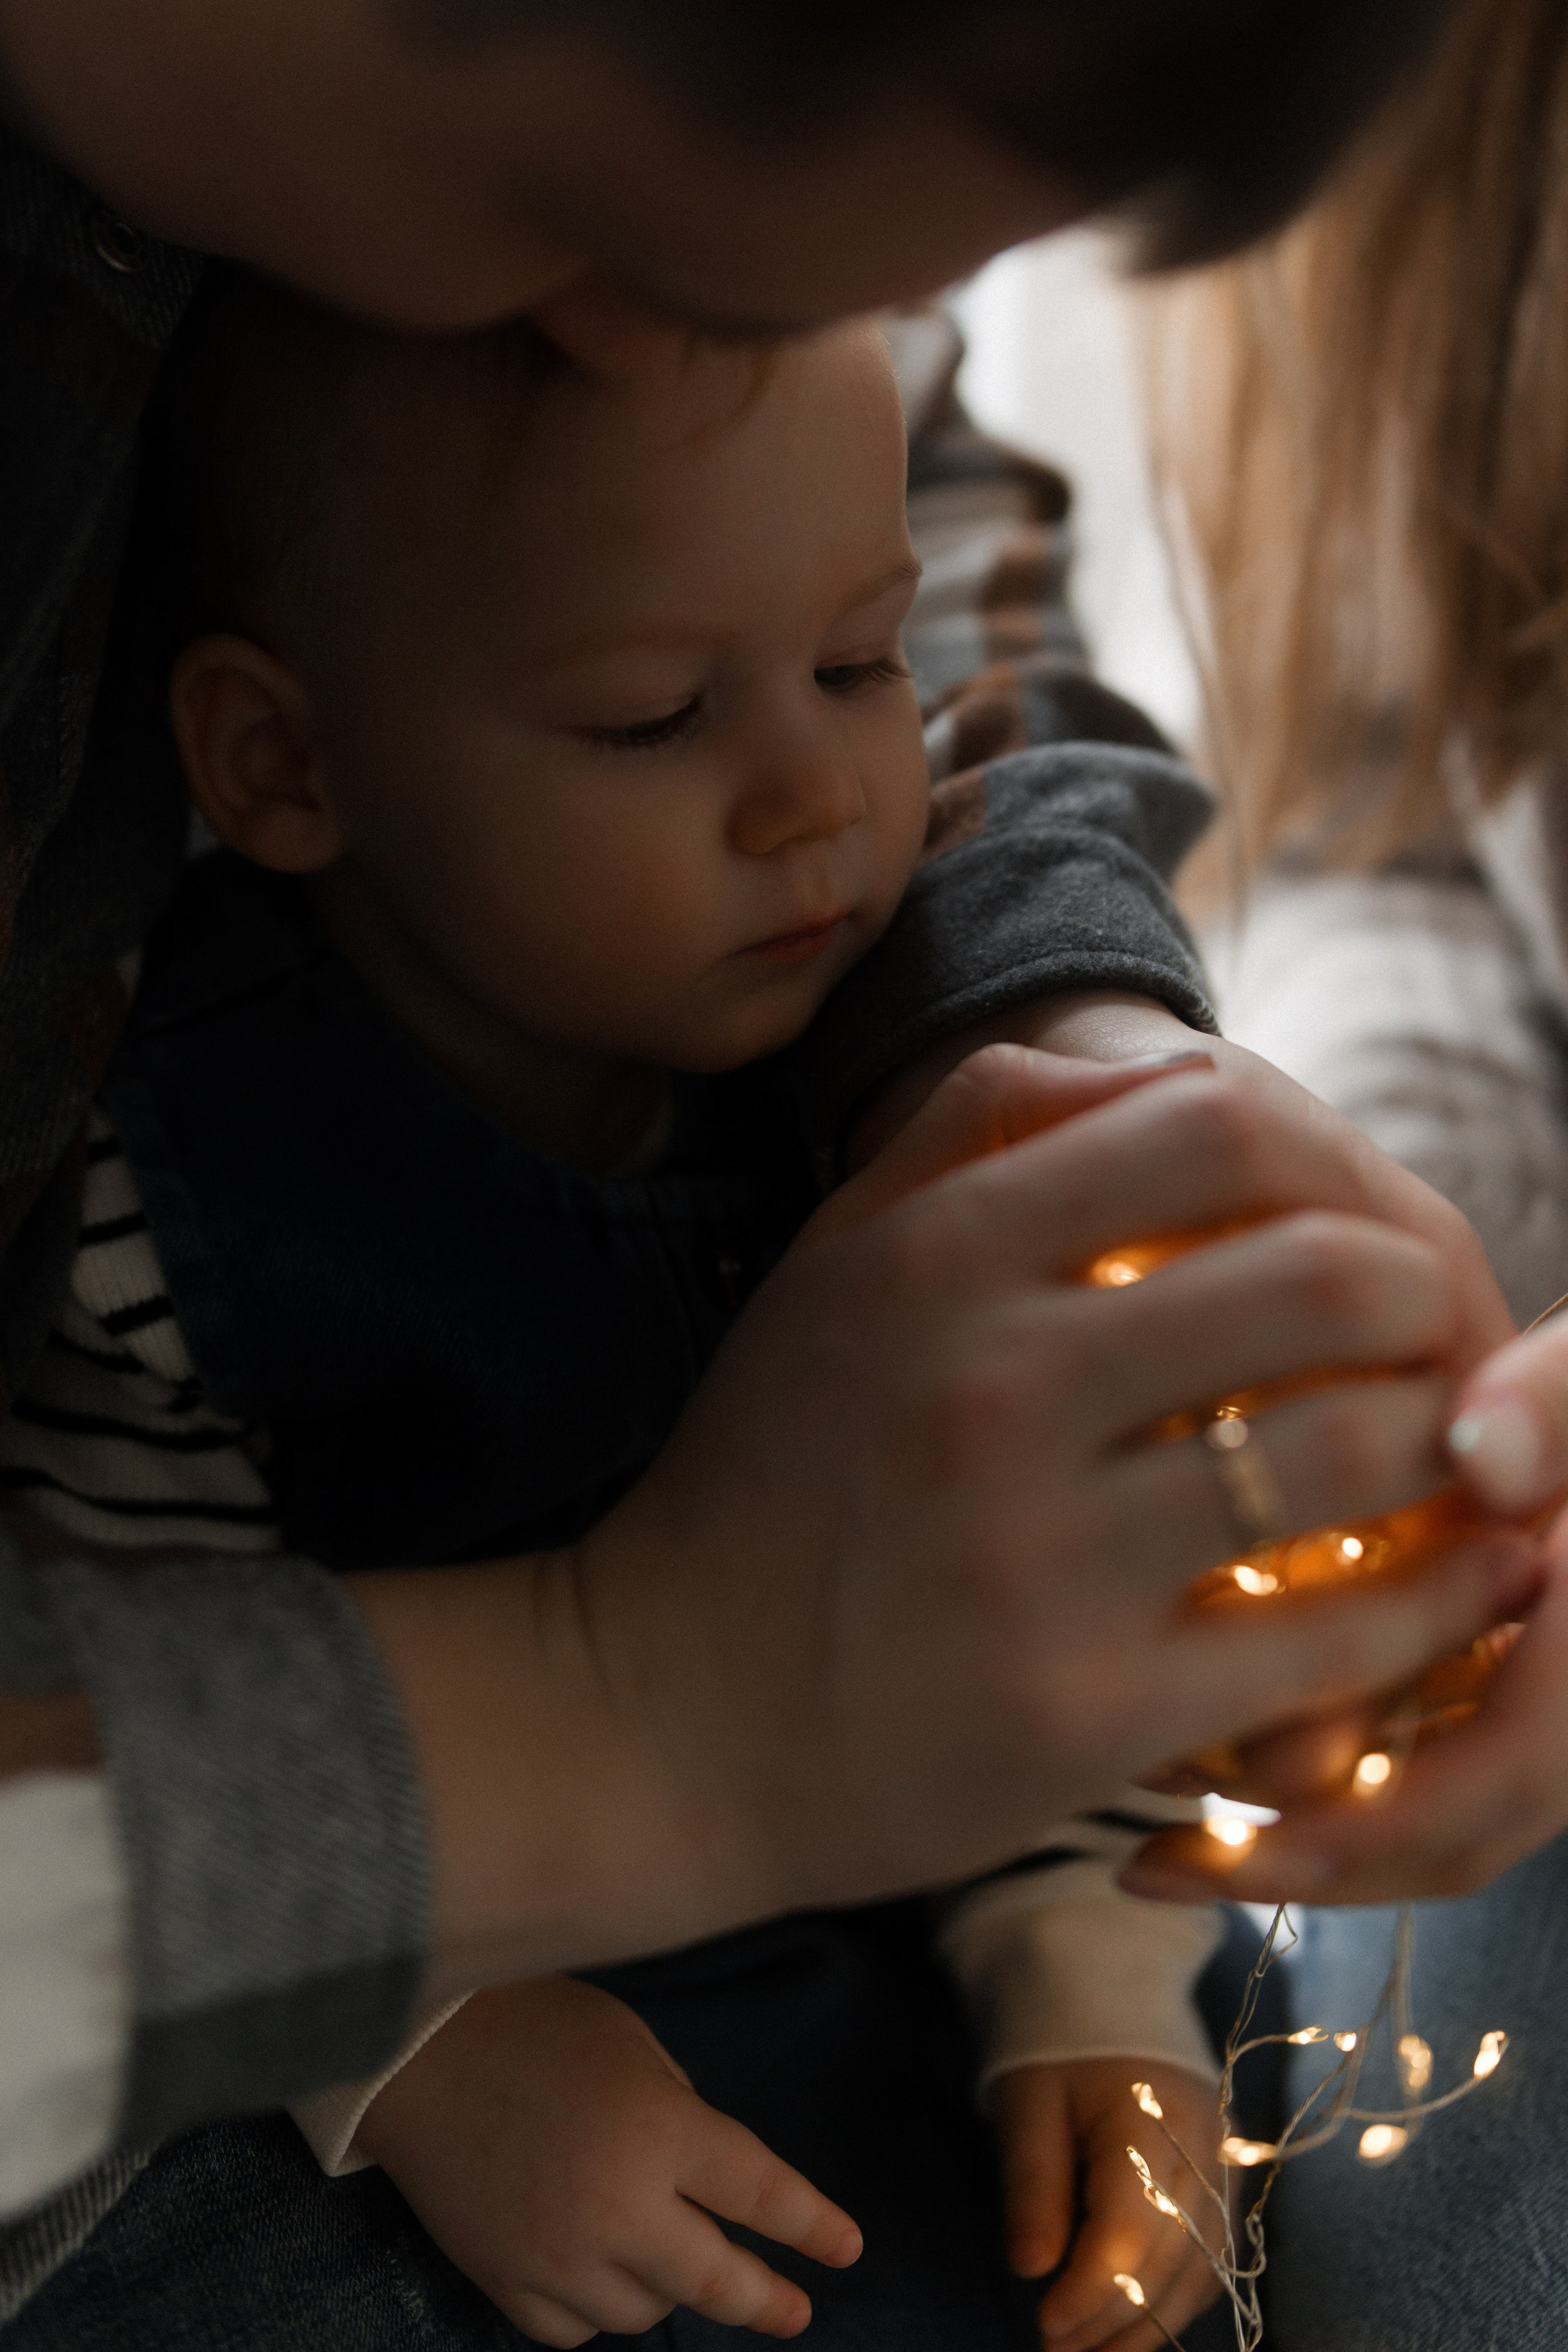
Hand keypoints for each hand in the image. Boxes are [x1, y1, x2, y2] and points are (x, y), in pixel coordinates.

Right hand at [350, 1038, 1537, 1993]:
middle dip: (1429, 1303)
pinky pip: (1327, 1640)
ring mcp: (1035, 1557)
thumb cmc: (770, 1475)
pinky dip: (1425, 1607)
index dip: (1338, 1159)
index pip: (1219, 1125)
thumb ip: (971, 1133)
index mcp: (933, 1260)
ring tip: (1462, 1458)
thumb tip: (1151, 1064)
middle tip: (1448, 1340)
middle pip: (1325, 1277)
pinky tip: (1451, 1589)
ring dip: (1447, 1451)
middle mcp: (985, 1388)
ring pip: (1353, 1457)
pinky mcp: (1080, 1715)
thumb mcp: (834, 1266)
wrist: (660, 1714)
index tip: (1361, 1222)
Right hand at [354, 1976, 860, 2345]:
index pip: (761, 2195)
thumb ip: (679, 2115)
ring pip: (645, 2311)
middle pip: (716, 2282)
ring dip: (665, 2284)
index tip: (848, 2249)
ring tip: (659, 2244)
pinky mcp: (505, 2282)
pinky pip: (578, 2329)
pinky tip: (598, 2269)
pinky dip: (598, 2306)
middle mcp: (617, 2205)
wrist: (412, 2053)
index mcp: (659, 2129)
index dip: (812, 2226)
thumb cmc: (534, 2024)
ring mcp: (558, 2255)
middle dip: (765, 2300)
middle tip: (795, 2310)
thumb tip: (708, 2185)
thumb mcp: (630, 2045)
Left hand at [994, 2058, 1224, 2350]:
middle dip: (1116, 2320)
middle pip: (1170, 2259)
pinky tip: (1138, 2323)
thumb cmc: (1056, 2035)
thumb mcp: (1027, 2096)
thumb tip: (1031, 2270)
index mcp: (1151, 2116)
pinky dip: (1177, 2296)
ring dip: (1150, 2322)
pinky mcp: (1221, 2171)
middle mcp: (1203, 2145)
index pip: (1130, 2229)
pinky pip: (1213, 2252)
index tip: (1045, 2325)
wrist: (1107, 1975)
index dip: (1091, 2289)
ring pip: (1200, 2267)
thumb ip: (1033, 2182)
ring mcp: (1221, 2159)